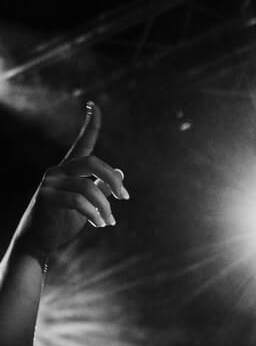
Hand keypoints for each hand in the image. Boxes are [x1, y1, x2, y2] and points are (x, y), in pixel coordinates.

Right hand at [12, 101, 128, 264]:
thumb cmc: (62, 222)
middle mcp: (58, 171)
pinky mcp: (46, 197)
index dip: (90, 124)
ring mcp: (50, 183)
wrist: (38, 241)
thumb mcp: (87, 206)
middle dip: (112, 179)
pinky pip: (77, 202)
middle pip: (91, 162)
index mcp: (68, 170)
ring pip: (88, 187)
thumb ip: (101, 189)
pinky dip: (94, 214)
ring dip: (105, 206)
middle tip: (126, 197)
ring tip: (108, 222)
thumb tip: (121, 172)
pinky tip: (99, 224)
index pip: (82, 143)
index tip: (93, 105)